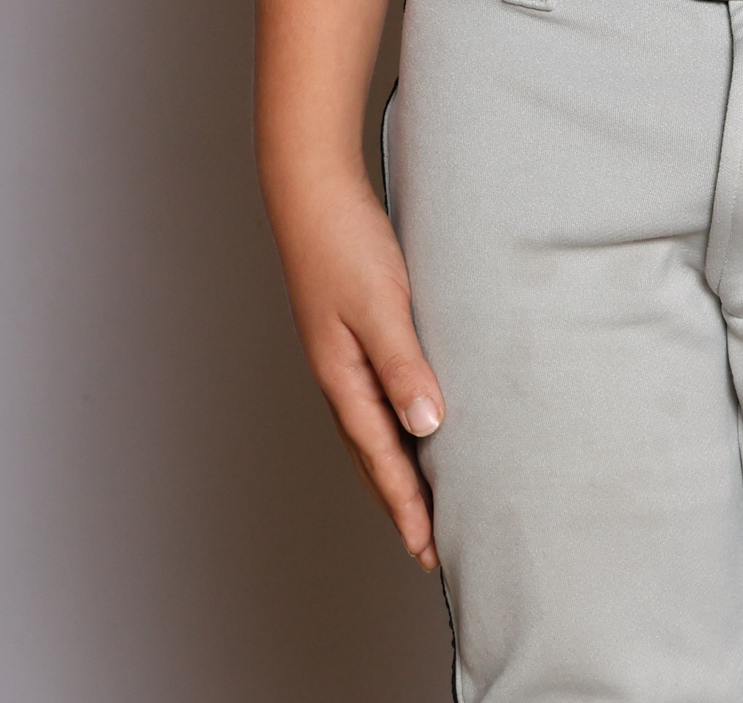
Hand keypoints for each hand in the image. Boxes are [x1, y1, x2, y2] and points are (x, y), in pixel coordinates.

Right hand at [269, 168, 445, 568]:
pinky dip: (398, 426)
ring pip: (375, 431)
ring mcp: (344, 357)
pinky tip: (416, 422)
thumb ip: (404, 365)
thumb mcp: (381, 305)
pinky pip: (379, 396)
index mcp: (343, 379)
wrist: (312, 191)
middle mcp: (340, 377)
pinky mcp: (354, 333)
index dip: (407, 507)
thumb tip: (428, 428)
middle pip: (374, 457)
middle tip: (430, 548)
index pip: (382, 459)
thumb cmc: (345, 243)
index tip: (429, 552)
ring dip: (399, 470)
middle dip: (402, 504)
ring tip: (426, 502)